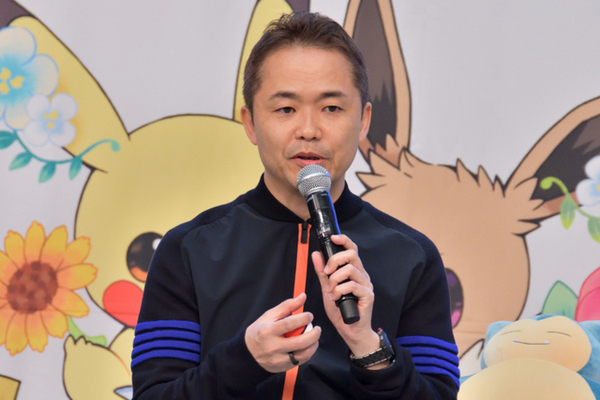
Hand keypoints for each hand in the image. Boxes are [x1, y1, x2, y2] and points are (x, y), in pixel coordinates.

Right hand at [245, 293, 320, 372]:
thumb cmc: (261, 330)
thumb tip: (303, 296)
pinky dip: (308, 353)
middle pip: (299, 342)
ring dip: (313, 345)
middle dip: (313, 335)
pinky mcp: (282, 367)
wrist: (249, 353)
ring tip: (315, 338)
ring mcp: (277, 359)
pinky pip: (300, 361)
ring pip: (302, 355)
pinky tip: (308, 346)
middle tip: (318, 328)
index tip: (310, 316)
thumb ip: (287, 305)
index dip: (303, 319)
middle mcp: (272, 347)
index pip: (288, 324)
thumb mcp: (269, 316)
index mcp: (267, 331)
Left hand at [312, 235, 381, 360]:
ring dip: (335, 279)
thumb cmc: (341, 310)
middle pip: (352, 254)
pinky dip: (340, 290)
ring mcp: (366, 285)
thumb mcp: (327, 288)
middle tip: (326, 273)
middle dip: (335, 260)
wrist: (350, 331)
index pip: (352, 249)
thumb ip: (322, 272)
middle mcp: (362, 275)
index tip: (332, 238)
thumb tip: (316, 254)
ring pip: (350, 269)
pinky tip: (336, 298)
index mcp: (354, 271)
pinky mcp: (368, 295)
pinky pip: (353, 285)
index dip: (343, 240)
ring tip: (330, 291)